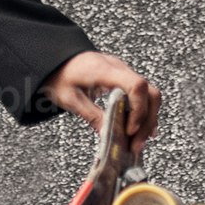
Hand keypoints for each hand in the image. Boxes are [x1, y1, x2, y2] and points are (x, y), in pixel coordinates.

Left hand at [39, 51, 159, 154]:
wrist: (54, 61)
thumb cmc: (59, 76)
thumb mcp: (70, 99)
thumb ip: (91, 116)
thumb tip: (108, 136)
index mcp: (105, 70)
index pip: (137, 86)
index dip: (138, 110)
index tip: (129, 130)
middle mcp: (120, 68)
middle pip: (150, 92)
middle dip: (147, 121)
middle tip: (136, 144)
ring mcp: (124, 72)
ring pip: (150, 94)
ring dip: (147, 119)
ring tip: (137, 141)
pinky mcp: (124, 78)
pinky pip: (142, 95)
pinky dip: (143, 113)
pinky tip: (138, 129)